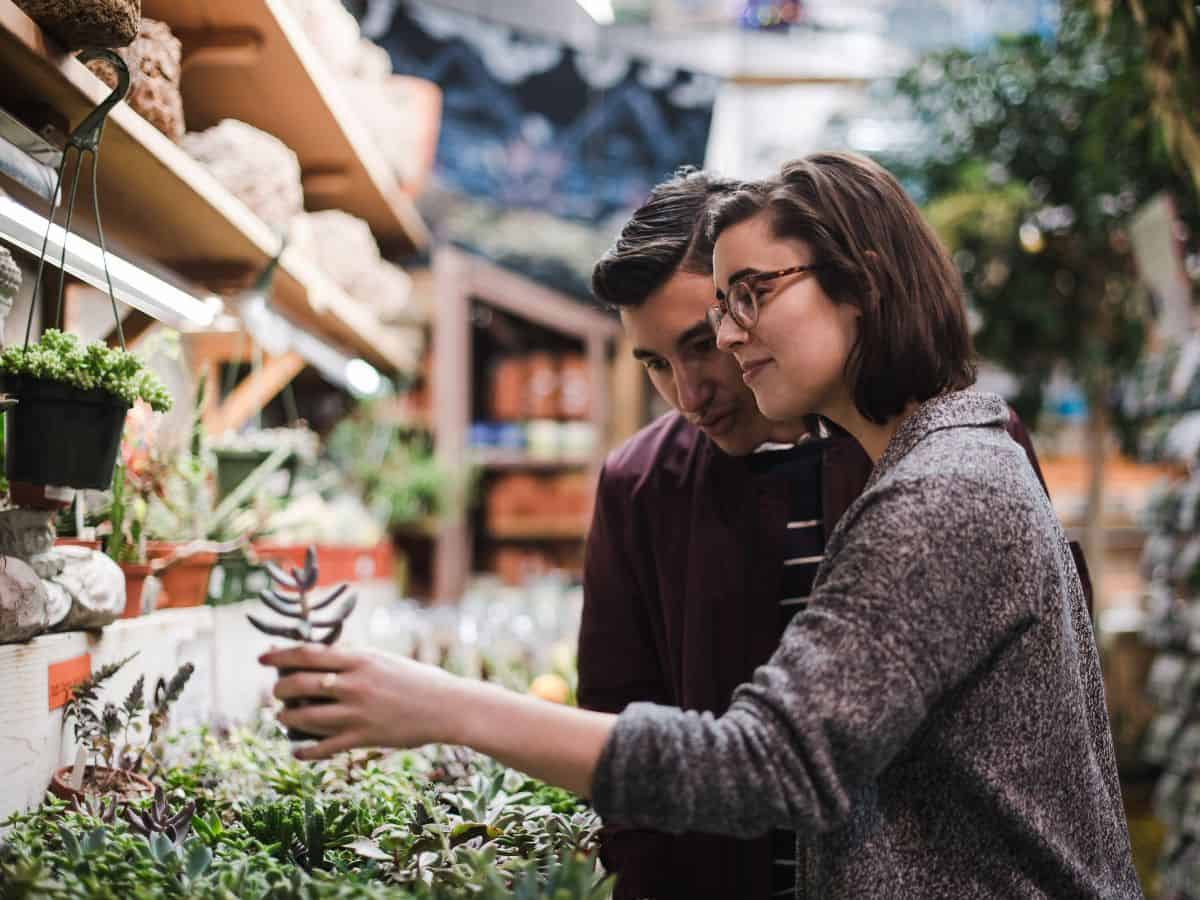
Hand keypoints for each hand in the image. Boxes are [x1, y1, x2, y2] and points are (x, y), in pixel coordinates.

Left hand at [259, 644, 466, 759]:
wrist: (446, 706)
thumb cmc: (417, 679)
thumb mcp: (384, 660)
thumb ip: (353, 659)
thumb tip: (320, 658)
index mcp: (359, 659)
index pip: (307, 654)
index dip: (279, 656)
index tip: (262, 659)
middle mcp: (354, 684)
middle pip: (298, 685)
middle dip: (279, 689)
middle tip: (276, 692)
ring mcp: (357, 713)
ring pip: (304, 717)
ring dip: (286, 718)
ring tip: (283, 718)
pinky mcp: (363, 738)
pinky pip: (323, 747)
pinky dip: (304, 749)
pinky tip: (298, 749)